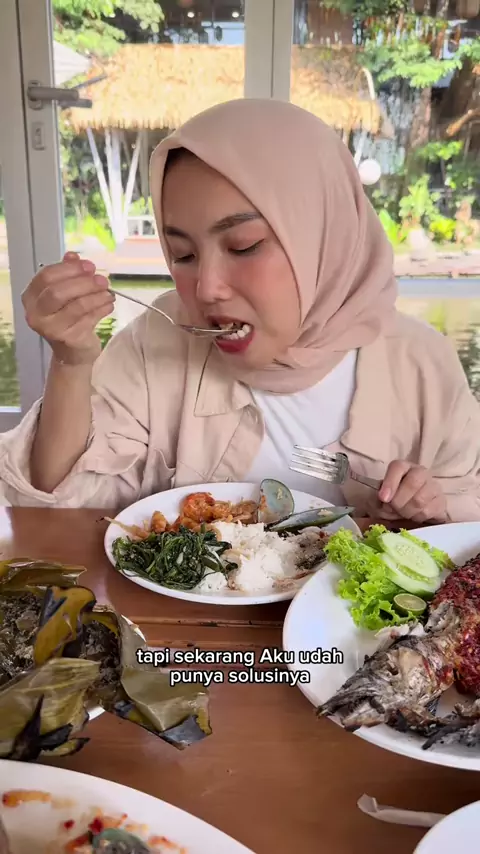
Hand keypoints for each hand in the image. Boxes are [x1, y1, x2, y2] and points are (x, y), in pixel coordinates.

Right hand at [22, 251, 114, 365]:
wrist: (72, 352)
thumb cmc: (67, 318)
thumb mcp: (65, 293)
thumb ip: (67, 273)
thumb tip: (73, 256)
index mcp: (31, 297)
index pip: (46, 276)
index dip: (70, 269)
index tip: (89, 266)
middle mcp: (36, 314)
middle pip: (58, 292)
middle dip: (84, 283)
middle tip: (102, 280)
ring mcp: (51, 329)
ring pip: (76, 306)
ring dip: (97, 296)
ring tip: (109, 293)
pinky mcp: (69, 340)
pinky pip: (89, 319)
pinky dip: (102, 309)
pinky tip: (109, 305)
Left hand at [377, 461, 447, 524]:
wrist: (413, 513)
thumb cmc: (394, 502)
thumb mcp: (381, 499)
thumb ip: (379, 498)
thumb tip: (385, 499)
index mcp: (403, 467)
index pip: (398, 467)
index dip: (390, 482)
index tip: (383, 498)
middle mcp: (421, 472)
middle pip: (413, 483)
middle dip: (399, 500)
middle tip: (393, 508)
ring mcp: (434, 486)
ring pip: (420, 499)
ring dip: (407, 511)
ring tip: (403, 513)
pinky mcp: (442, 501)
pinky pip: (429, 511)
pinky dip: (418, 517)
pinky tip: (415, 516)